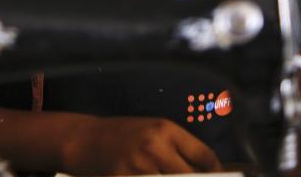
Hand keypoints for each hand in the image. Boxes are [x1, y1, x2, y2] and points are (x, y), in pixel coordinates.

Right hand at [60, 116, 221, 175]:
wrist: (86, 140)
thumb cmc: (123, 136)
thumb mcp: (153, 132)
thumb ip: (178, 149)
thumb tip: (206, 171)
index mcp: (165, 129)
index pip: (203, 156)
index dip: (215, 172)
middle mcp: (154, 146)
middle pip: (191, 176)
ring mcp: (138, 166)